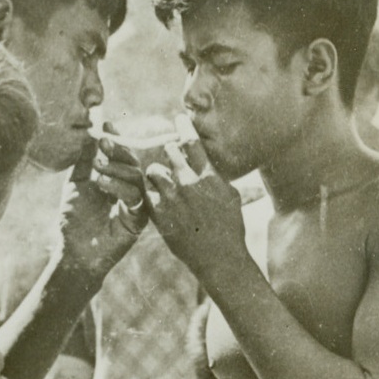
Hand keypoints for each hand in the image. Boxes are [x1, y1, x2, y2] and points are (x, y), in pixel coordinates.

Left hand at [57, 124, 145, 284]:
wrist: (75, 249)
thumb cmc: (74, 219)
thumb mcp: (77, 183)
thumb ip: (85, 160)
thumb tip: (89, 132)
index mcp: (117, 179)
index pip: (122, 155)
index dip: (117, 139)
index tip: (105, 126)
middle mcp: (129, 189)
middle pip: (134, 162)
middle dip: (119, 150)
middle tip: (104, 143)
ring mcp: (136, 204)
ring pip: (136, 176)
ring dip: (116, 168)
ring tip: (97, 169)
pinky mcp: (139, 219)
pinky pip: (136, 196)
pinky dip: (119, 186)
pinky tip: (102, 185)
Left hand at [144, 125, 244, 279]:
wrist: (219, 258)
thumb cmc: (230, 228)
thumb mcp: (231, 197)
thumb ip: (217, 177)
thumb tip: (210, 164)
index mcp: (209, 176)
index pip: (193, 142)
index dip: (184, 127)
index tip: (178, 119)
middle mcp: (190, 183)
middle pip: (170, 151)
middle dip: (168, 151)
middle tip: (168, 156)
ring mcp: (173, 199)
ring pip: (153, 171)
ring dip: (156, 173)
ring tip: (161, 180)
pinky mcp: (159, 214)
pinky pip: (147, 193)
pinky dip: (150, 193)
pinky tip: (155, 197)